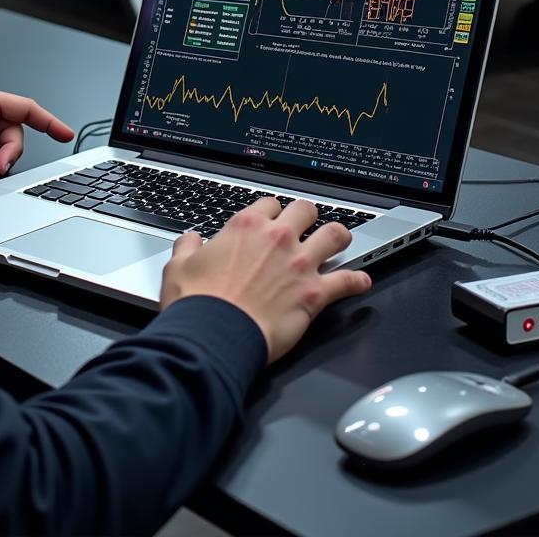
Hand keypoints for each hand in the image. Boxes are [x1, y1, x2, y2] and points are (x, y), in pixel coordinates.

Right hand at [160, 197, 370, 362]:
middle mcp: (277, 239)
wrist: (215, 335)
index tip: (270, 222)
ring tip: (339, 242)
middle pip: (306, 210)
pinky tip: (360, 281)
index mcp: (245, 227)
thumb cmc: (197, 303)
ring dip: (338, 238)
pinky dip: (357, 281)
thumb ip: (187, 247)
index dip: (271, 213)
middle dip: (306, 217)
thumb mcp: (178, 266)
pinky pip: (347, 281)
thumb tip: (189, 240)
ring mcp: (300, 264)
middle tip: (305, 228)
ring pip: (335, 235)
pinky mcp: (314, 293)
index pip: (269, 204)